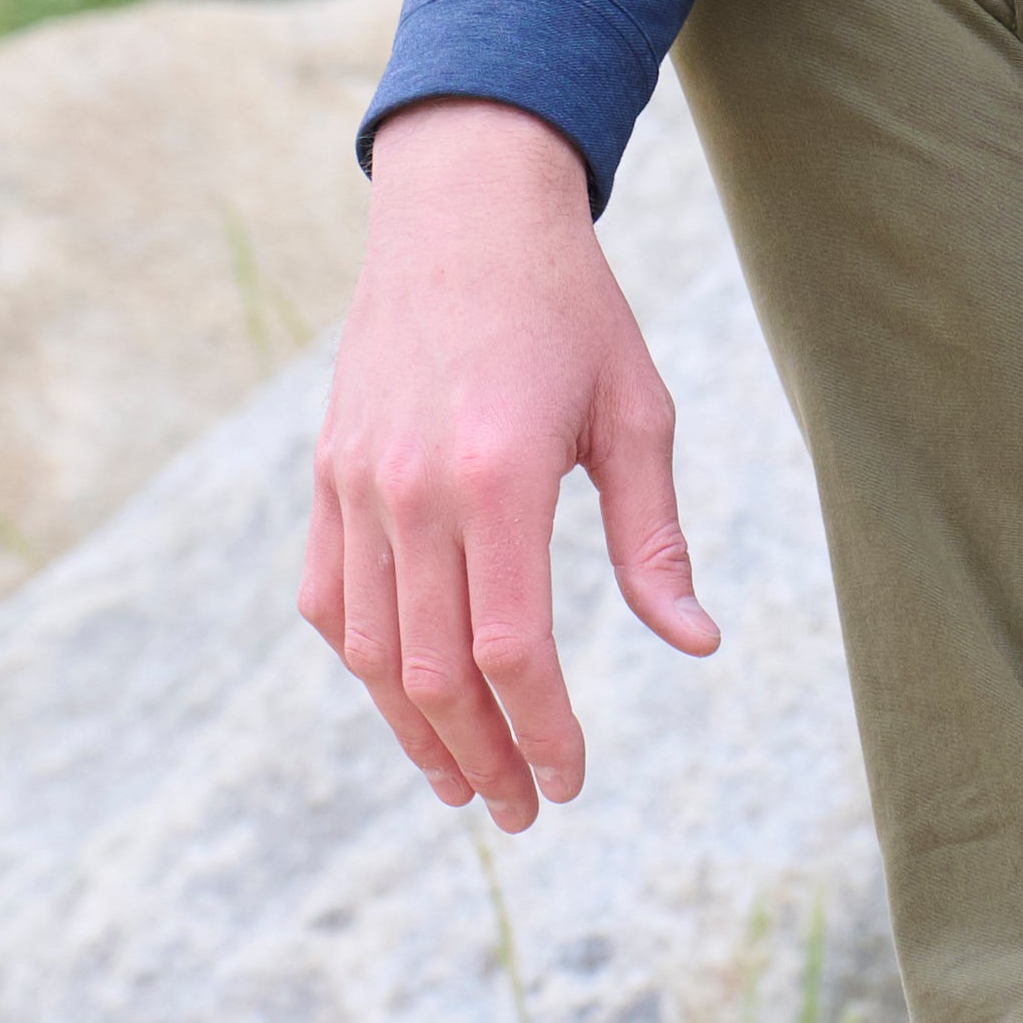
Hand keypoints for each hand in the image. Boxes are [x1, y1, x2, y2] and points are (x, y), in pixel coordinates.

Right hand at [301, 96, 719, 824]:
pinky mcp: (328, 475)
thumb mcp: (636, 409)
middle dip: (484, 758)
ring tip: (468, 782)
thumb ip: (655, 535)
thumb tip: (695, 642)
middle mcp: (411, 490)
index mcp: (499, 475)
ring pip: (373, 652)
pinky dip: (365, 664)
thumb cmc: (571, 309)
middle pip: (435, 673)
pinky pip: (330, 600)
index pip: (511, 650)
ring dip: (418, 732)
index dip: (543, 730)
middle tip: (527, 811)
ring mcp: (356, 485)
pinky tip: (408, 701)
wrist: (464, 212)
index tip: (574, 779)